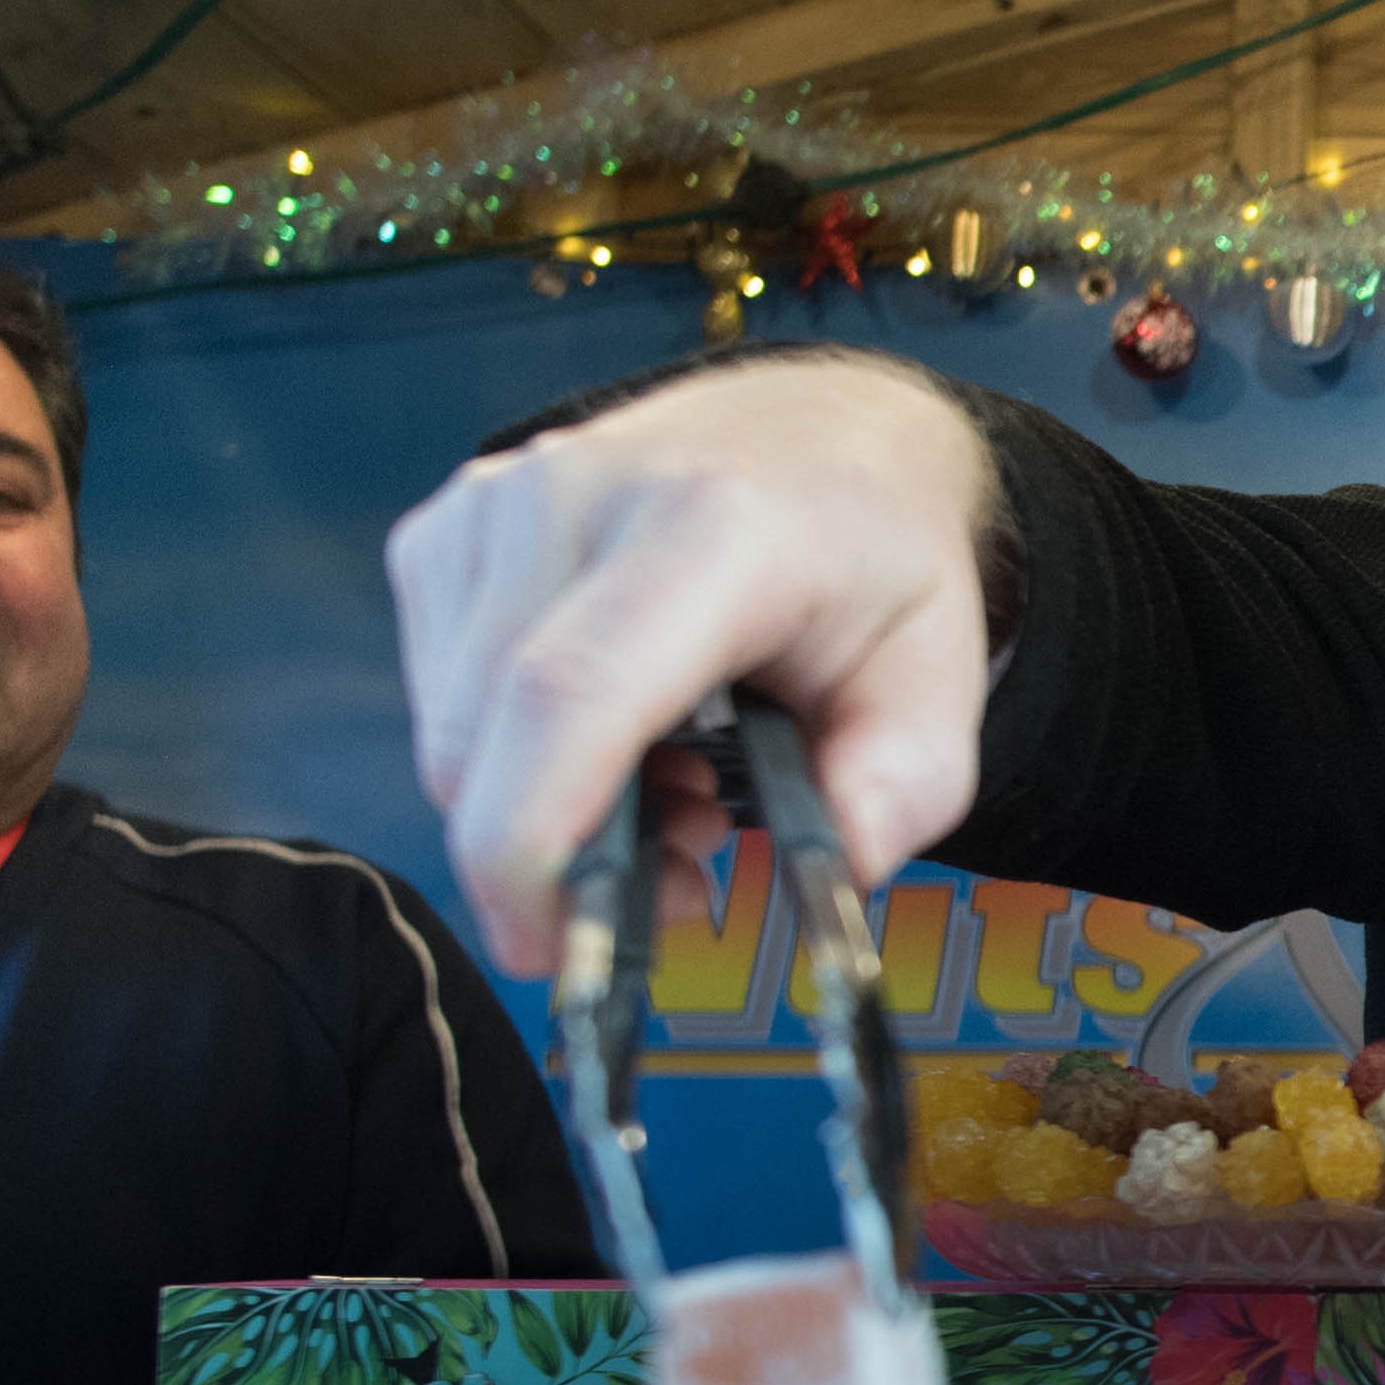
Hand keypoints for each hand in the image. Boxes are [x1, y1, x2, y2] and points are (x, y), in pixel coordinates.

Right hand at [386, 351, 1002, 974]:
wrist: (817, 437)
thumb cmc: (870, 564)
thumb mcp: (942, 679)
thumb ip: (907, 785)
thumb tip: (845, 862)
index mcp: (710, 528)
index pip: (567, 694)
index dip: (532, 840)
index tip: (549, 947)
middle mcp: (575, 496)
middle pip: (488, 739)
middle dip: (556, 863)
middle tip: (684, 877)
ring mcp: (492, 506)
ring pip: (456, 738)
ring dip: (542, 812)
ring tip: (678, 785)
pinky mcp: (445, 534)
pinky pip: (442, 703)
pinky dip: (515, 759)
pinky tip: (621, 735)